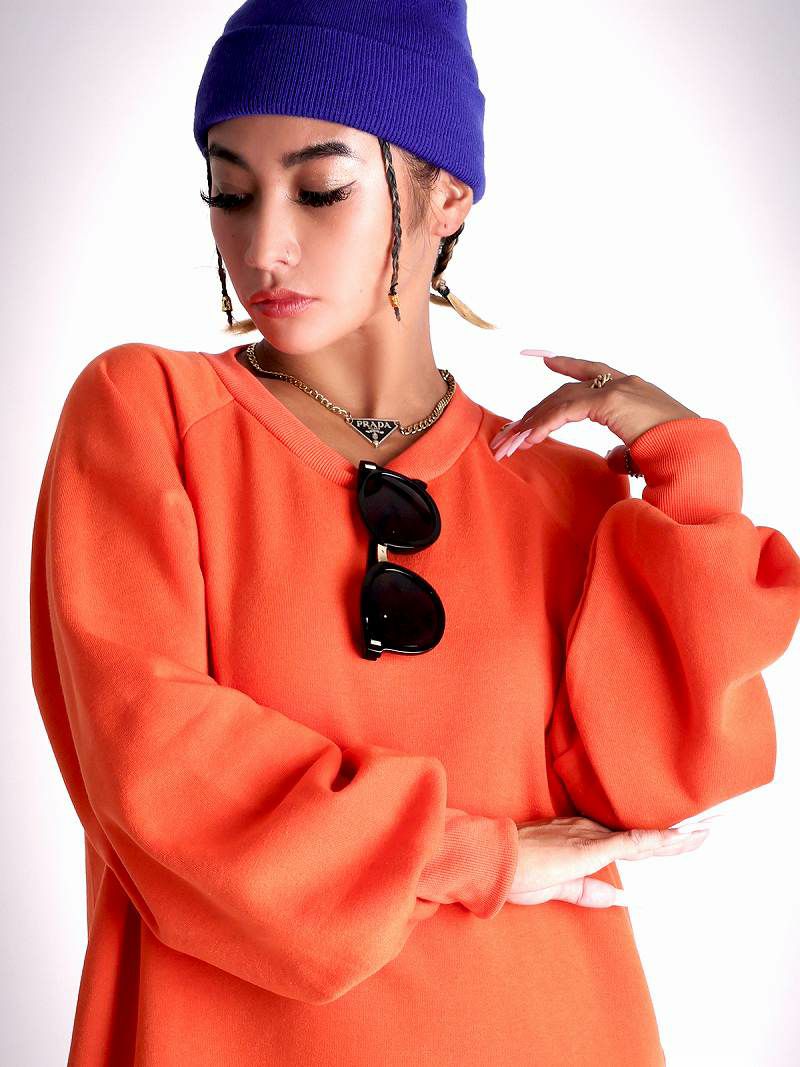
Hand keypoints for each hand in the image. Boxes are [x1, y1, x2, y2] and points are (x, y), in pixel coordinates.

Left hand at [490, 354, 700, 462]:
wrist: (696, 453)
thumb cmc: (677, 455)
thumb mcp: (643, 451)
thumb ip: (624, 451)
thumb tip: (610, 458)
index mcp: (631, 392)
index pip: (592, 372)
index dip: (568, 365)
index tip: (545, 358)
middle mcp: (622, 383)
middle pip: (566, 392)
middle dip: (536, 412)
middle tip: (510, 431)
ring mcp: (616, 389)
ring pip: (561, 401)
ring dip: (533, 423)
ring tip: (510, 443)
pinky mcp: (610, 402)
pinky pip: (566, 411)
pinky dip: (545, 424)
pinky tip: (528, 437)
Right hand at [508, 815, 715, 907]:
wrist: (490, 861)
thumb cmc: (513, 872)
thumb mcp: (555, 886)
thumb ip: (587, 890)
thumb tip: (618, 896)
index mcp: (578, 839)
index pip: (626, 839)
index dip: (655, 838)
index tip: (680, 837)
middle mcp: (587, 831)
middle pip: (641, 835)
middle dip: (674, 836)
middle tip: (705, 830)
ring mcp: (589, 837)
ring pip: (643, 836)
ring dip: (675, 838)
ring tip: (704, 833)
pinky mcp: (588, 848)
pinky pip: (631, 842)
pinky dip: (657, 840)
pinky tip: (678, 839)